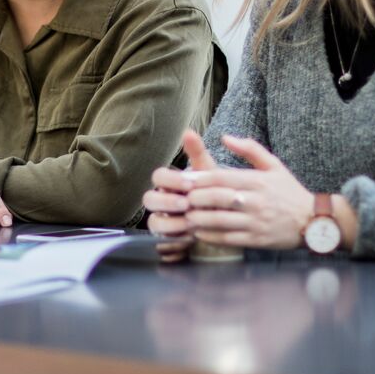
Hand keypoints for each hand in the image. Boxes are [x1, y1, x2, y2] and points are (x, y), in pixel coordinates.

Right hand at [143, 130, 214, 262]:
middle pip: (149, 199)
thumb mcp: (209, 174)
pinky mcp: (168, 240)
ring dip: (170, 222)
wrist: (225, 222)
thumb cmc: (214, 194)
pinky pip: (163, 242)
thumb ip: (198, 154)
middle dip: (167, 201)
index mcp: (170, 183)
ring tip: (190, 223)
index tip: (189, 183)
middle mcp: (162, 201)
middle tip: (186, 203)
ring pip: (154, 222)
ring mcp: (163, 221)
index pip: (158, 176)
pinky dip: (175, 241)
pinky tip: (190, 238)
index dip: (171, 180)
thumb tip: (188, 131)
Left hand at [182, 136, 314, 250]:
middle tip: (179, 198)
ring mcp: (256, 222)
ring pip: (219, 220)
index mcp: (257, 180)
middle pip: (216, 198)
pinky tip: (198, 232)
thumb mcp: (274, 165)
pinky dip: (209, 235)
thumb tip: (225, 137)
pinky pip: (227, 238)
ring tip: (185, 215)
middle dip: (194, 198)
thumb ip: (250, 149)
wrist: (314, 222)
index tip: (183, 181)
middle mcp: (255, 201)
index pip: (221, 178)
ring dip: (198, 218)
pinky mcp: (256, 240)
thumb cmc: (289, 192)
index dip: (198, 180)